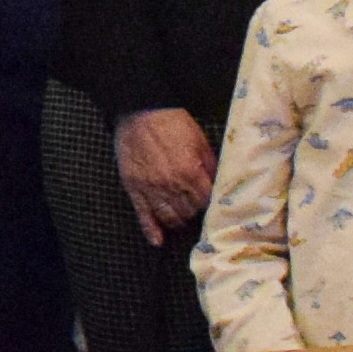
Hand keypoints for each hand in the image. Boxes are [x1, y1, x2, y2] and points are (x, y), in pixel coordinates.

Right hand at [114, 106, 215, 241]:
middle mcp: (171, 185)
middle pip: (188, 212)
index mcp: (190, 172)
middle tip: (196, 209)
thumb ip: (210, 164)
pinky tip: (157, 241)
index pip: (206, 202)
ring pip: (168, 217)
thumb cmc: (172, 122)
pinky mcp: (133, 188)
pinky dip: (150, 230)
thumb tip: (219, 183)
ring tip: (182, 218)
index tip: (212, 204)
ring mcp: (150, 188)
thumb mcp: (199, 140)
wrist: (140, 110)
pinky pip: (143, 214)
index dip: (210, 204)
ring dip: (177, 221)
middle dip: (195, 212)